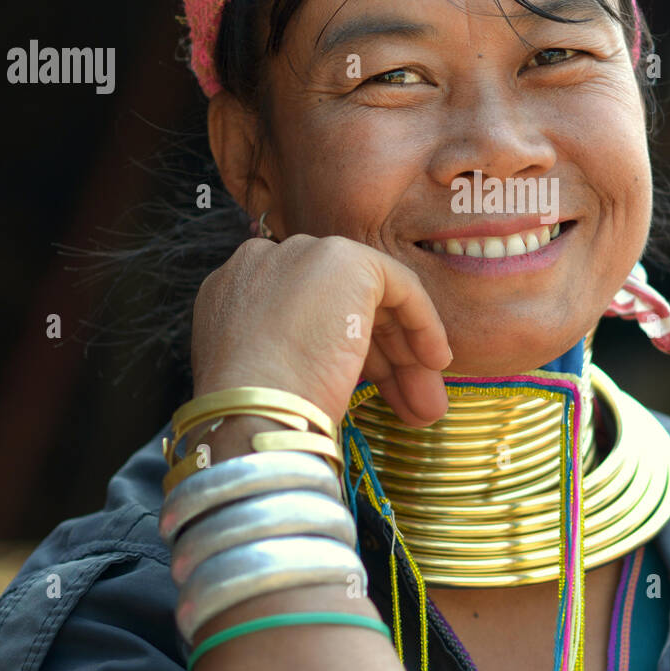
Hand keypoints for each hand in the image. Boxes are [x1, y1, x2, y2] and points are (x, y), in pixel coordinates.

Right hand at [190, 234, 452, 428]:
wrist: (254, 410)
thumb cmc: (257, 415)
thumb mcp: (270, 378)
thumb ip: (296, 357)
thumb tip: (334, 374)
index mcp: (234, 291)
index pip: (305, 312)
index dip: (344, 352)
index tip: (369, 390)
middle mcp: (264, 262)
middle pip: (340, 306)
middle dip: (381, 359)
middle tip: (409, 404)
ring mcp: (304, 255)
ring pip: (370, 300)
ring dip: (404, 356)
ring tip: (427, 408)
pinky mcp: (345, 259)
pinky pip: (398, 285)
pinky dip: (422, 322)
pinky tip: (434, 362)